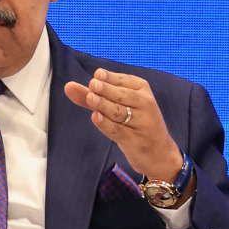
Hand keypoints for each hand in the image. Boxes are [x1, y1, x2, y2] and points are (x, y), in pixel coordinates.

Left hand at [64, 68, 182, 181]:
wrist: (159, 153)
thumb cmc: (135, 123)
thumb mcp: (118, 105)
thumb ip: (92, 96)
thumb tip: (68, 86)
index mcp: (141, 89)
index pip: (122, 81)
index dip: (108, 78)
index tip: (97, 75)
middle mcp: (144, 103)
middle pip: (120, 95)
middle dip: (106, 90)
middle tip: (93, 84)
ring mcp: (141, 122)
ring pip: (118, 112)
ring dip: (104, 105)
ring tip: (90, 98)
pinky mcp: (135, 140)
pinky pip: (118, 130)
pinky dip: (106, 124)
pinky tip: (96, 117)